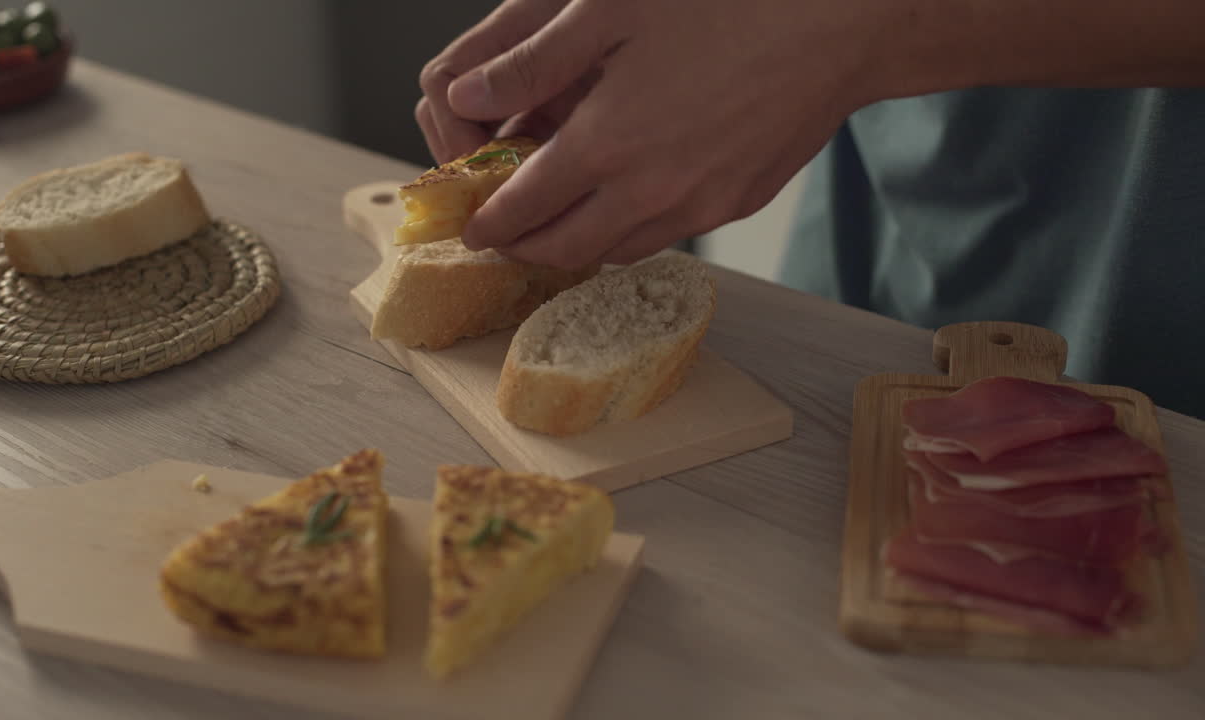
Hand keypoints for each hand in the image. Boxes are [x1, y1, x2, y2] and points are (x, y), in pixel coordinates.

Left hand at [417, 0, 882, 268]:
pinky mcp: (736, 203)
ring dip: (578, 248)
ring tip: (558, 228)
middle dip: (527, 250)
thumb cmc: (726, 0)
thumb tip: (467, 97)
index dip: (490, 222)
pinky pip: (666, 236)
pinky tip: (625, 207)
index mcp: (607, 142)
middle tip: (507, 239)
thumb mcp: (609, 8)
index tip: (473, 228)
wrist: (839, 22)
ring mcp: (699, 204)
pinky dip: (630, 235)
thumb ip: (532, 63)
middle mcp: (649, 189)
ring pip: (618, 252)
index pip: (526, 206)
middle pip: (567, 249)